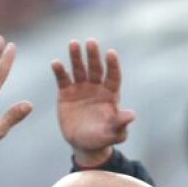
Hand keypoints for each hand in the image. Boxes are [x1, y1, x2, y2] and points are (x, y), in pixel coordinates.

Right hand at [53, 38, 135, 167]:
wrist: (83, 144)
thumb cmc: (102, 138)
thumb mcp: (112, 134)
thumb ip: (120, 124)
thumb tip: (131, 115)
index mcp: (110, 94)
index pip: (113, 76)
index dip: (112, 65)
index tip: (110, 53)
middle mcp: (96, 87)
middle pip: (96, 68)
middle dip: (94, 56)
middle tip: (91, 42)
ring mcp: (81, 88)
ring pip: (79, 69)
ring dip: (76, 56)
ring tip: (73, 43)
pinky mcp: (66, 93)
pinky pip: (63, 79)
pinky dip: (60, 71)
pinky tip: (56, 63)